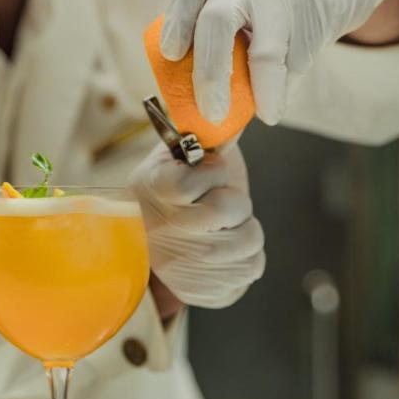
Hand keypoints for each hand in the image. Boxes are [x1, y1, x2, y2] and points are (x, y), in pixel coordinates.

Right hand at [132, 140, 264, 309]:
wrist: (147, 235)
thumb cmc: (173, 185)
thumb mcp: (179, 153)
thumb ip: (205, 135)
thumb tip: (239, 109)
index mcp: (152, 187)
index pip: (201, 177)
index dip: (214, 172)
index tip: (207, 171)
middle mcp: (161, 231)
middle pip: (228, 208)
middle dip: (235, 200)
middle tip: (219, 201)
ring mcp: (179, 266)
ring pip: (249, 241)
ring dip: (246, 228)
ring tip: (225, 226)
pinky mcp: (199, 290)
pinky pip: (250, 269)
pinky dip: (249, 256)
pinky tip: (228, 248)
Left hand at [159, 0, 397, 124]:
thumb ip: (203, 40)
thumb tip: (184, 109)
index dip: (177, 18)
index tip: (171, 53)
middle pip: (218, 22)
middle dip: (210, 73)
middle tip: (210, 113)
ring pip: (266, 53)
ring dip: (261, 92)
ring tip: (261, 116)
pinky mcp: (313, 19)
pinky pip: (294, 66)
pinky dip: (283, 91)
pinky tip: (276, 103)